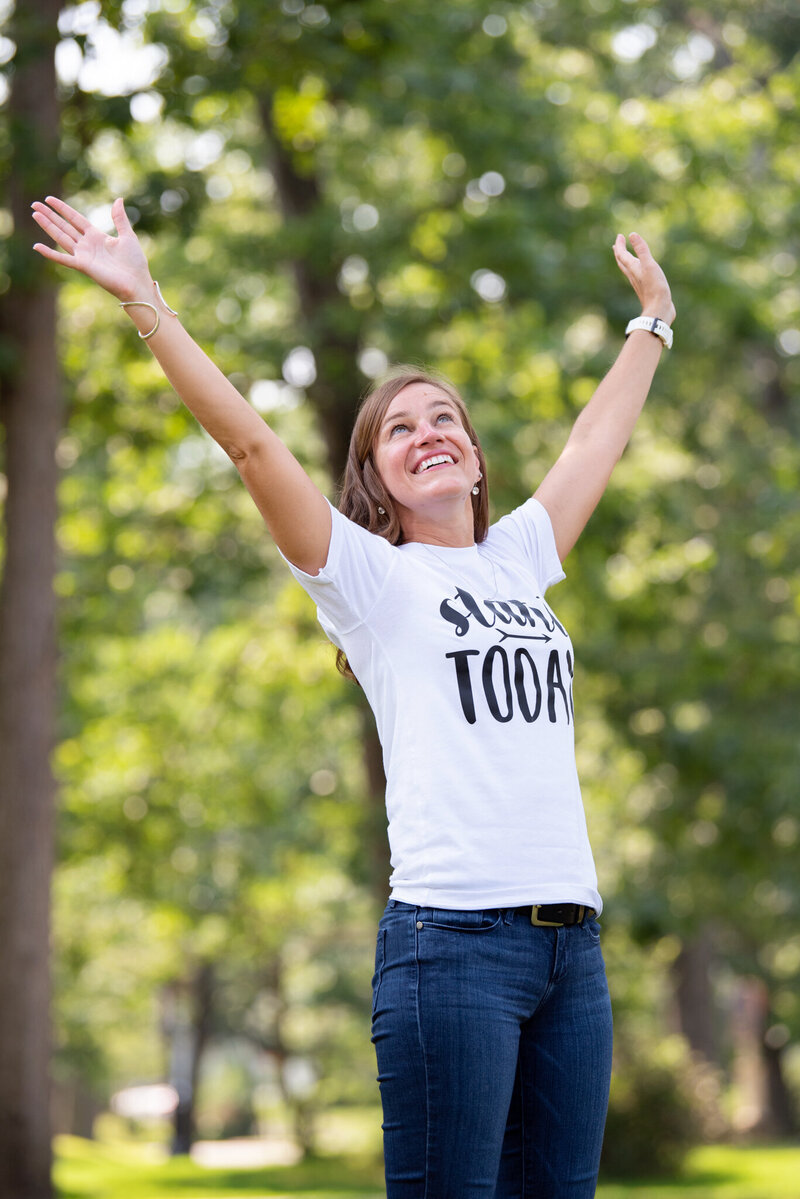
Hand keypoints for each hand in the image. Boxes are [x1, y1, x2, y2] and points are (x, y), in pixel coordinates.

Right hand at [32, 196, 152, 301]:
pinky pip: (63, 259)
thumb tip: (118, 199)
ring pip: (61, 238)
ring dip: (48, 226)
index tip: (49, 199)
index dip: (63, 209)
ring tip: (35, 214)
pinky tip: (37, 246)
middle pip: (64, 226)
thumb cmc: (135, 263)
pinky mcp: (83, 266)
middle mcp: (87, 245)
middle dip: (50, 215)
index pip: (75, 219)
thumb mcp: (128, 236)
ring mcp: (84, 255)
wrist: (137, 283)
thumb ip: (120, 218)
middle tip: (34, 204)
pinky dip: (50, 253)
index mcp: (96, 236)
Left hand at [613, 232, 675, 325]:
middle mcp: (633, 276)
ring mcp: (639, 283)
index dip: (620, 245)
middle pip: (622, 262)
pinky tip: (641, 272)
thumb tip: (631, 234)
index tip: (619, 236)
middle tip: (617, 244)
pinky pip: (637, 276)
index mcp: (633, 269)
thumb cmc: (655, 288)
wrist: (659, 310)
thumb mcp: (649, 265)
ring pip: (629, 270)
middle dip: (619, 252)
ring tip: (626, 256)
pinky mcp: (646, 289)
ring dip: (626, 261)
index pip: (622, 255)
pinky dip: (636, 269)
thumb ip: (641, 250)